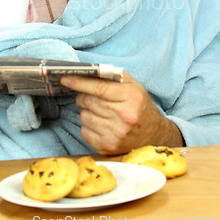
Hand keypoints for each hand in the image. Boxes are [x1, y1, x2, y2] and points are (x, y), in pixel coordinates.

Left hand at [60, 72, 183, 154]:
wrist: (154, 136)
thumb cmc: (141, 107)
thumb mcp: (134, 87)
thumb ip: (113, 76)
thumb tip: (89, 72)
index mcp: (131, 98)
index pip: (98, 88)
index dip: (79, 82)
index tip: (65, 78)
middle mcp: (124, 117)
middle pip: (88, 102)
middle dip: (83, 96)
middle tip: (88, 96)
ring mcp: (116, 134)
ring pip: (84, 116)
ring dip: (86, 112)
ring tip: (99, 111)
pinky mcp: (108, 147)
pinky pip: (84, 131)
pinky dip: (87, 126)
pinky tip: (100, 124)